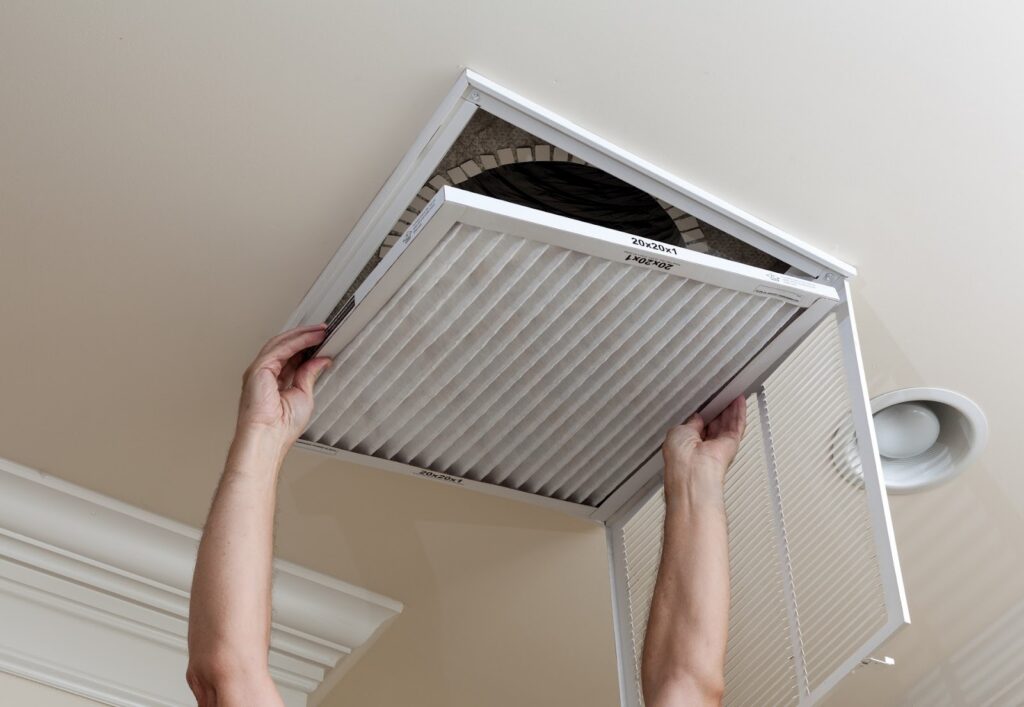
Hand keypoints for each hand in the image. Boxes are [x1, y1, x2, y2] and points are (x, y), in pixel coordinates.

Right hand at [237, 324, 332, 447]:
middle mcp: (265, 374)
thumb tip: (321, 360)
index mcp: (274, 382)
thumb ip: (309, 374)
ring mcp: (260, 370)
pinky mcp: (259, 368)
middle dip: (305, 336)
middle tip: (323, 330)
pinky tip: (311, 338)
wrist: (269, 437)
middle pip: (285, 347)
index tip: (322, 340)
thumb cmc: (282, 427)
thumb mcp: (304, 395)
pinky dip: (298, 341)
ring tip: (320, 330)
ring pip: (282, 343)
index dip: (306, 346)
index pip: (291, 357)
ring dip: (302, 335)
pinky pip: (281, 348)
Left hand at [662, 396, 746, 490]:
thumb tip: (697, 417)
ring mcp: (718, 445)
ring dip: (730, 408)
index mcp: (686, 444)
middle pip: (714, 423)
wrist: (693, 473)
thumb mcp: (678, 432)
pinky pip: (737, 425)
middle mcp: (703, 446)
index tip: (706, 400)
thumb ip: (690, 422)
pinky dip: (739, 412)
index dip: (702, 413)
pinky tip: (739, 400)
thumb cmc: (679, 458)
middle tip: (720, 393)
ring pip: (727, 423)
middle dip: (717, 408)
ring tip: (731, 392)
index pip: (697, 426)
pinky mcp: (731, 444)